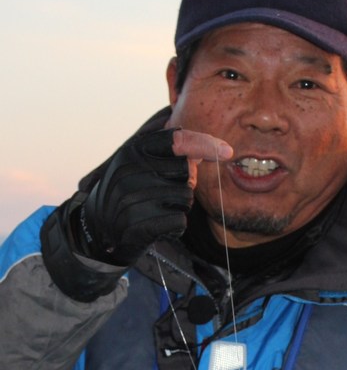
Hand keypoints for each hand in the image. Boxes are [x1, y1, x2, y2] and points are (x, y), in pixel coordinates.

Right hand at [75, 128, 232, 264]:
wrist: (96, 230)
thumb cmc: (127, 195)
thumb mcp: (140, 167)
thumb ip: (169, 157)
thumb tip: (204, 154)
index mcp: (133, 151)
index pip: (177, 139)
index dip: (205, 143)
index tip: (227, 152)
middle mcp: (132, 170)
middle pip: (186, 171)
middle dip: (184, 184)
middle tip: (164, 193)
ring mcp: (133, 197)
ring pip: (185, 197)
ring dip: (180, 207)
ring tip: (157, 210)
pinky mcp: (139, 223)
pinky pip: (179, 220)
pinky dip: (175, 226)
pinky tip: (158, 226)